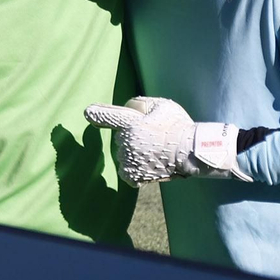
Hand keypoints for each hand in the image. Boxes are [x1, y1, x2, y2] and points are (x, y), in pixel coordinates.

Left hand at [84, 97, 251, 185]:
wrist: (191, 153)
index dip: (97, 114)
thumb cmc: (178, 126)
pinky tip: (148, 163)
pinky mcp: (132, 175)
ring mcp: (128, 160)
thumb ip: (140, 104)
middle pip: (120, 136)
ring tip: (156, 150)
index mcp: (130, 123)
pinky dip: (134, 167)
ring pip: (123, 153)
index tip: (88, 112)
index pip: (107, 116)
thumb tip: (126, 109)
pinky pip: (126, 170)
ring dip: (133, 151)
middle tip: (155, 136)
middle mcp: (125, 142)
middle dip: (132, 135)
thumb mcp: (162, 105)